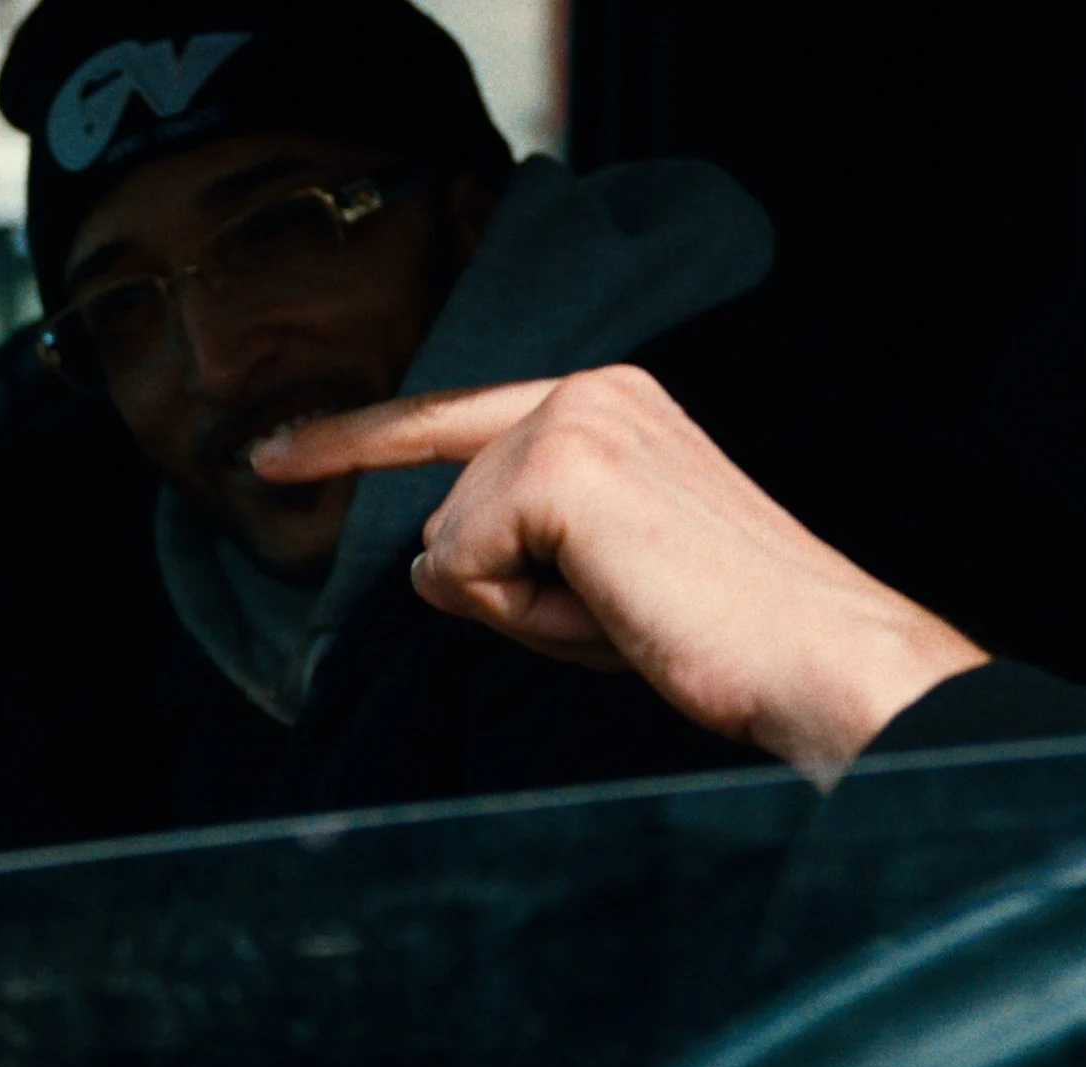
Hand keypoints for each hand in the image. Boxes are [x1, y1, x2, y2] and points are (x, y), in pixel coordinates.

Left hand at [249, 367, 988, 785]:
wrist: (819, 659)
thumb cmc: (715, 634)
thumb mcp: (597, 574)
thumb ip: (512, 545)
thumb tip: (422, 562)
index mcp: (609, 402)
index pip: (447, 420)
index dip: (349, 442)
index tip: (265, 455)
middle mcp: (590, 388)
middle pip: (445, 519)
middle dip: (506, 597)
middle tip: (623, 612)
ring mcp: (574, 420)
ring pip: (448, 551)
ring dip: (520, 613)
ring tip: (628, 611)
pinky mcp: (559, 471)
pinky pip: (460, 572)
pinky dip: (523, 617)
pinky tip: (614, 610)